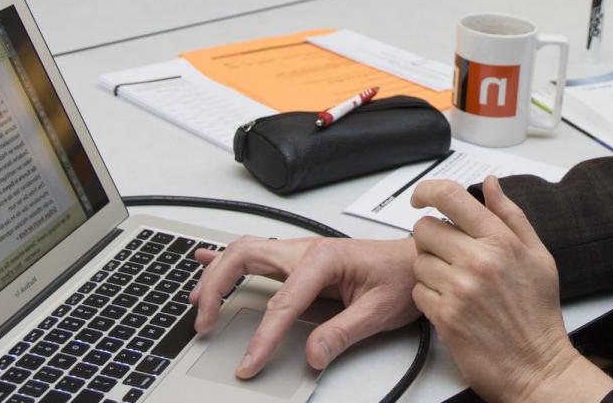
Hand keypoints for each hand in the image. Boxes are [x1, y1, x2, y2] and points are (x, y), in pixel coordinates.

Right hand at [190, 236, 420, 377]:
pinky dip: (226, 258)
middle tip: (205, 322)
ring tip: (197, 299)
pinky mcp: (299, 261)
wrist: (415, 260)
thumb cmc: (401, 276)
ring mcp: (300, 253)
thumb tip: (313, 354)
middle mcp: (307, 250)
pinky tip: (205, 259)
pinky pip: (256, 253)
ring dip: (217, 273)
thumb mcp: (379, 311)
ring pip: (245, 251)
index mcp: (324, 259)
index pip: (282, 303)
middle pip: (245, 258)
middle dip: (217, 288)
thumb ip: (343, 332)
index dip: (263, 338)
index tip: (250, 363)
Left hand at [410, 177, 612, 401]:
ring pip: (418, 260)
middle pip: (424, 228)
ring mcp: (459, 289)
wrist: (537, 366)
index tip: (421, 197)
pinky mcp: (445, 317)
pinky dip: (429, 296)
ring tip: (455, 283)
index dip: (427, 190)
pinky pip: (418, 292)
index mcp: (501, 240)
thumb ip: (511, 215)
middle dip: (431, 237)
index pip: (450, 196)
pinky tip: (451, 303)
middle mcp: (478, 260)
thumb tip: (489, 183)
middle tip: (448, 253)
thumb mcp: (538, 255)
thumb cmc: (539, 312)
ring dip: (430, 269)